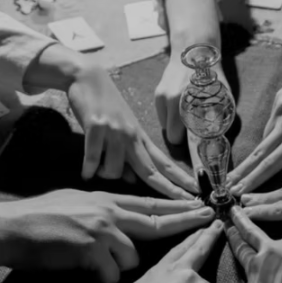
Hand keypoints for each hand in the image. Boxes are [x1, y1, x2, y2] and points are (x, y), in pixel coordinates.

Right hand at [2, 189, 214, 282]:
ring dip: (116, 265)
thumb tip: (118, 217)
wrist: (11, 228)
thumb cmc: (38, 217)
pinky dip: (99, 277)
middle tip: (210, 219)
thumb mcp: (75, 202)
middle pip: (157, 222)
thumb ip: (101, 208)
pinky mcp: (91, 250)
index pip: (150, 204)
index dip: (177, 207)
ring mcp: (101, 230)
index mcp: (105, 199)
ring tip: (89, 259)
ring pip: (132, 257)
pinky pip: (110, 273)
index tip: (200, 206)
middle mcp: (109, 211)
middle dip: (185, 223)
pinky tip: (81, 269)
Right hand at [68, 66, 197, 198]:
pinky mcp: (96, 127)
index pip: (164, 163)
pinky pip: (93, 159)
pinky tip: (85, 175)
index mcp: (140, 138)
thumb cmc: (105, 107)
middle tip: (186, 204)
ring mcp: (114, 132)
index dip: (180, 180)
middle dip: (169, 190)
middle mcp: (131, 136)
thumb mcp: (122, 130)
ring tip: (94, 170)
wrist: (87, 78)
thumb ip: (127, 156)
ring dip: (104, 175)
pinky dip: (88, 170)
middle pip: (151, 171)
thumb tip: (131, 181)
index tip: (196, 192)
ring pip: (115, 171)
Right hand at [155, 56, 231, 145]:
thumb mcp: (222, 95)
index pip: (175, 137)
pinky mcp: (157, 93)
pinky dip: (170, 115)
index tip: (195, 138)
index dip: (186, 141)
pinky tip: (180, 106)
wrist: (194, 50)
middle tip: (192, 128)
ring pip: (165, 125)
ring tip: (186, 114)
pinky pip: (162, 114)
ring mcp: (161, 96)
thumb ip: (220, 116)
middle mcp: (169, 99)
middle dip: (180, 135)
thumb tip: (219, 137)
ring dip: (175, 124)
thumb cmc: (211, 75)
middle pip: (169, 135)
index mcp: (183, 103)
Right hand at [227, 45, 281, 194]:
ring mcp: (280, 108)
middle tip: (227, 185)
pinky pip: (272, 120)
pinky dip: (277, 128)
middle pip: (258, 153)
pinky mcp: (280, 97)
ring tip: (278, 149)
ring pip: (266, 136)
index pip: (270, 165)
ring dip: (266, 148)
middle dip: (241, 172)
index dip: (253, 181)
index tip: (239, 192)